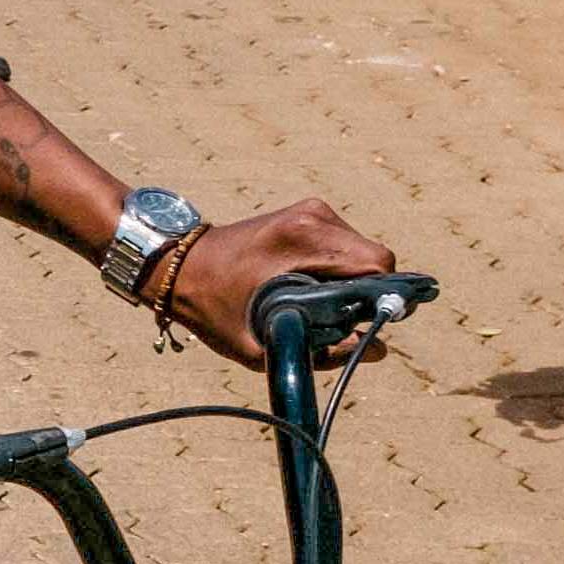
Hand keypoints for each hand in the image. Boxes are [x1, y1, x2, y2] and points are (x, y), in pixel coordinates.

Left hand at [156, 203, 396, 366]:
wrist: (180, 266)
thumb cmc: (213, 307)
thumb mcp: (262, 343)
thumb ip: (322, 352)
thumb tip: (376, 350)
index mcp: (303, 240)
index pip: (377, 264)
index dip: (383, 298)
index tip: (367, 322)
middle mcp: (313, 217)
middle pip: (375, 258)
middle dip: (367, 293)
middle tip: (338, 320)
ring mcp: (312, 211)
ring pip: (362, 251)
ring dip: (353, 281)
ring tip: (317, 304)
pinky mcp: (309, 213)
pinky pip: (345, 245)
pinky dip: (339, 269)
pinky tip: (311, 286)